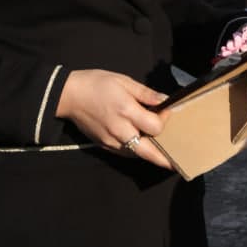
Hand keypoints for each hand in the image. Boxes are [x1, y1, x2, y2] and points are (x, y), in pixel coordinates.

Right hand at [56, 69, 171, 169]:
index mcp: (127, 111)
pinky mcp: (103, 144)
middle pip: (147, 151)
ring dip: (150, 155)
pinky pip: (124, 152)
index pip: (155, 127)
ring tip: (164, 156)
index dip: (164, 120)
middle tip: (177, 164)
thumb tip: (165, 100)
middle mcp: (120, 130)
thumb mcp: (124, 82)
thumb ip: (146, 93)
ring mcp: (110, 140)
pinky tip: (144, 148)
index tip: (165, 110)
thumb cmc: (97, 84)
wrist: (69, 95)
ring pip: (136, 154)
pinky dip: (136, 152)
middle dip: (163, 159)